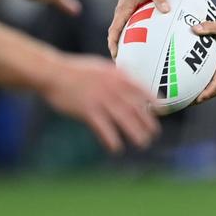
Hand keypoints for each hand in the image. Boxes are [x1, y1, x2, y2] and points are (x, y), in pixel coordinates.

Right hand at [41, 54, 159, 153]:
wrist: (53, 73)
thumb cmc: (75, 70)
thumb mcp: (100, 67)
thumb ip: (115, 75)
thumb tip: (129, 82)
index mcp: (116, 75)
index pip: (140, 88)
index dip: (152, 99)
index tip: (163, 109)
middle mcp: (112, 87)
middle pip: (135, 107)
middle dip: (147, 121)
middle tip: (155, 133)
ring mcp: (101, 99)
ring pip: (124, 119)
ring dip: (135, 133)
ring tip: (143, 143)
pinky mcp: (88, 110)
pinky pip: (104, 128)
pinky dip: (112, 139)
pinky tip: (117, 149)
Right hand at [107, 0, 169, 56]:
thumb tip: (166, 10)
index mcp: (122, 10)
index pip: (114, 31)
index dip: (113, 45)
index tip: (116, 57)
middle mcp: (121, 12)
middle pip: (115, 35)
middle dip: (116, 49)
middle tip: (123, 65)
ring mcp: (126, 11)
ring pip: (121, 31)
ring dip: (123, 43)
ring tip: (132, 58)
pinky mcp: (132, 9)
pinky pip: (130, 25)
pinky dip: (132, 34)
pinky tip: (145, 41)